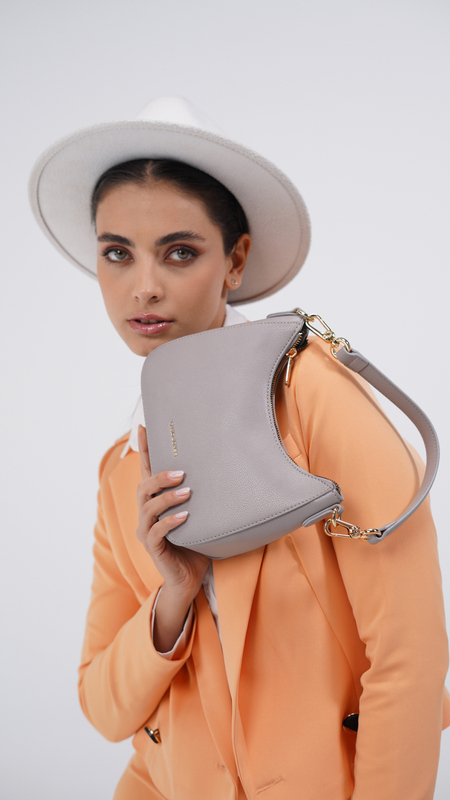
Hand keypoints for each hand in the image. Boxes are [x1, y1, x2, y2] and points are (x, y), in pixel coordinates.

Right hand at [136, 425, 210, 604]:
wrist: (188, 579)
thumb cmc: (196, 543)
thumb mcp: (200, 515)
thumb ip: (203, 496)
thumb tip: (228, 468)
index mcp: (155, 503)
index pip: (147, 473)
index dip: (144, 451)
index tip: (143, 427)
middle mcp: (146, 515)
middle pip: (144, 487)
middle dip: (160, 476)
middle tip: (181, 472)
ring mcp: (147, 531)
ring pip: (149, 507)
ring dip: (168, 497)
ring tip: (187, 492)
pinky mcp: (153, 548)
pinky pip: (156, 532)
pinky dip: (170, 522)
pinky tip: (185, 517)